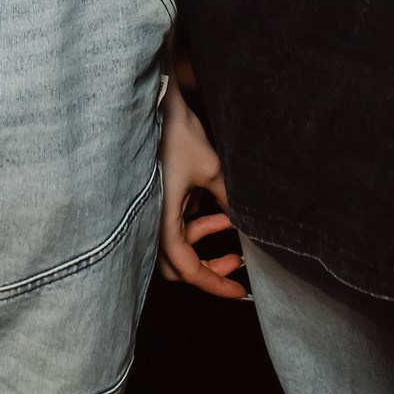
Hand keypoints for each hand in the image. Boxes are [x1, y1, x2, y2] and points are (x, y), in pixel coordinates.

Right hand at [159, 74, 246, 299]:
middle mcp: (150, 222)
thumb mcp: (212, 170)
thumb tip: (243, 223)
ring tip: (229, 221)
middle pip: (177, 266)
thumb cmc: (178, 134)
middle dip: (208, 268)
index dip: (215, 284)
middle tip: (235, 262)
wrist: (155, 101)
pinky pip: (175, 223)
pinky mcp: (154, 199)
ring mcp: (151, 211)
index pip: (188, 269)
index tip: (239, 291)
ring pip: (177, 244)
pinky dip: (195, 221)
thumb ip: (228, 201)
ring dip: (203, 238)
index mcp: (162, 221)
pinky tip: (215, 206)